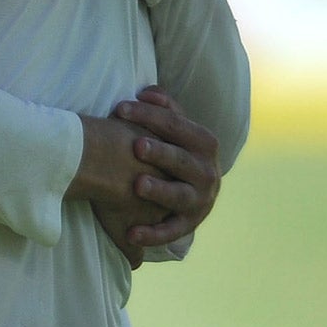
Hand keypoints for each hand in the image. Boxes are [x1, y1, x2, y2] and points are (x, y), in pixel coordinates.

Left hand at [71, 92, 221, 265]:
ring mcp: (200, 199)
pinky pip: (172, 230)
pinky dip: (153, 234)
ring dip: (160, 191)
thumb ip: (164, 106)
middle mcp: (207, 171)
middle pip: (182, 160)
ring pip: (180, 195)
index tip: (119, 109)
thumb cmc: (174, 146)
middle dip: (160, 152)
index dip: (149, 115)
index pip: (177, 124)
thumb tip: (146, 93)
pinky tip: (131, 234)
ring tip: (138, 185)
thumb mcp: (174, 126)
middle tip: (136, 145)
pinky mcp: (189, 223)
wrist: (195, 187)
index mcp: (204, 142)